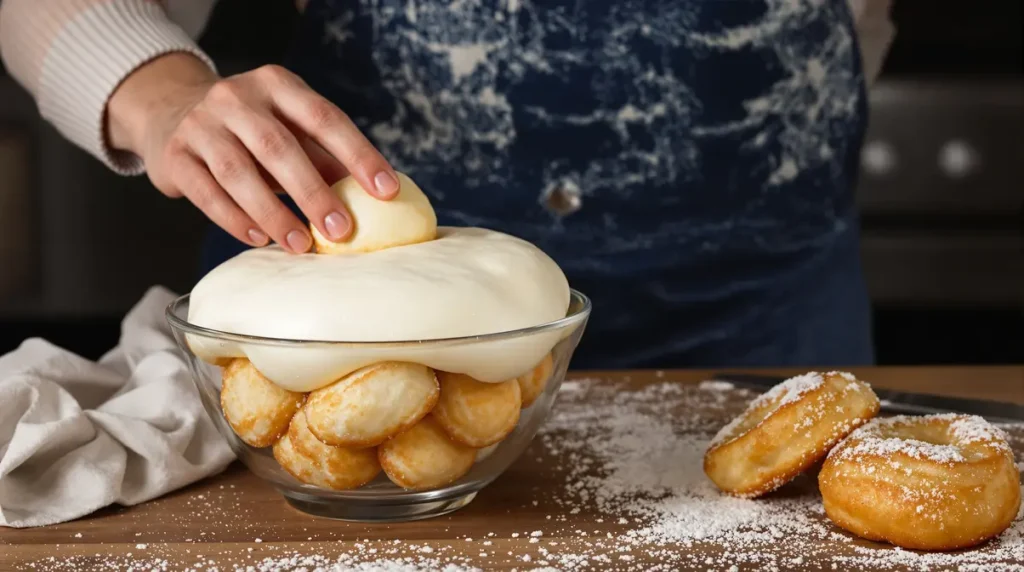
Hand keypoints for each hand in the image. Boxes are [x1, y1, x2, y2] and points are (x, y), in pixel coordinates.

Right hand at [107, 53, 399, 252]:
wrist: (171, 112)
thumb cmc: (251, 130)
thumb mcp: (289, 129)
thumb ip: (325, 157)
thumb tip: (375, 199)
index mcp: (277, 85)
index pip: (325, 118)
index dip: (358, 154)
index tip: (387, 190)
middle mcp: (236, 97)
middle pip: (278, 146)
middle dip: (313, 192)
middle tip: (342, 230)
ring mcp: (200, 124)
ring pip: (238, 173)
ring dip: (274, 213)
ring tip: (301, 245)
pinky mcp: (175, 156)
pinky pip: (207, 193)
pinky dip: (235, 219)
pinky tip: (260, 239)